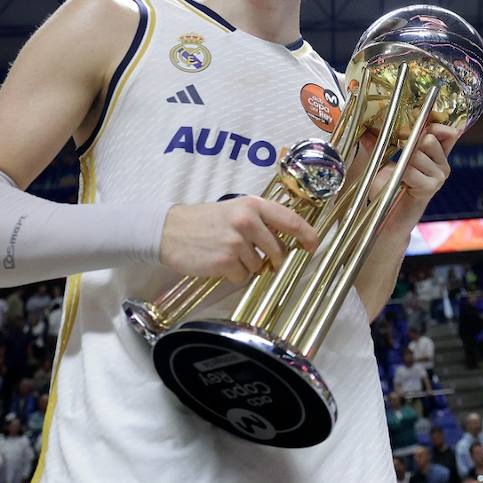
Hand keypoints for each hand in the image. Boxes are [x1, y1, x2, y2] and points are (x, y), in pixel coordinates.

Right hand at [159, 196, 317, 283]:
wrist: (169, 231)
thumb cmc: (204, 220)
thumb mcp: (235, 209)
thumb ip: (260, 220)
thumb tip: (285, 239)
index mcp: (253, 205)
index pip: (291, 220)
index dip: (307, 235)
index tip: (313, 246)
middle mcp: (248, 221)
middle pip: (278, 250)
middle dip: (272, 259)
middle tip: (255, 256)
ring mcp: (237, 242)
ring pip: (259, 265)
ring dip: (248, 265)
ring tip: (228, 254)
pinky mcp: (225, 261)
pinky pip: (243, 276)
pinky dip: (234, 275)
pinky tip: (219, 263)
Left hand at [363, 122, 460, 205]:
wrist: (388, 217)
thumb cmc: (391, 188)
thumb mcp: (389, 161)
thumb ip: (385, 144)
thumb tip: (368, 130)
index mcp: (439, 156)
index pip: (449, 132)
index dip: (431, 126)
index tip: (410, 130)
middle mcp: (443, 165)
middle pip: (429, 139)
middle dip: (410, 143)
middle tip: (400, 153)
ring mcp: (439, 177)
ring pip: (418, 154)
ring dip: (403, 161)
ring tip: (401, 173)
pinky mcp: (430, 188)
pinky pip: (410, 170)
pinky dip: (401, 173)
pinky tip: (401, 182)